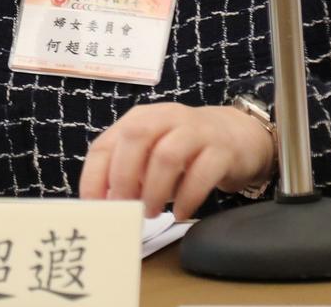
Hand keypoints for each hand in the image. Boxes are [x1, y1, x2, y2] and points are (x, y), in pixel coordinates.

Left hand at [78, 102, 275, 221]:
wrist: (237, 135)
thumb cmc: (184, 151)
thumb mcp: (151, 155)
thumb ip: (129, 173)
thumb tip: (105, 206)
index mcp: (140, 119)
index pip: (106, 143)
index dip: (94, 176)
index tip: (93, 207)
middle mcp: (165, 117)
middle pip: (136, 137)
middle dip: (124, 177)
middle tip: (125, 209)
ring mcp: (195, 130)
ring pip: (168, 154)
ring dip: (155, 190)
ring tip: (153, 213)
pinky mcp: (221, 148)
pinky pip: (202, 172)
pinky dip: (187, 197)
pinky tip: (181, 213)